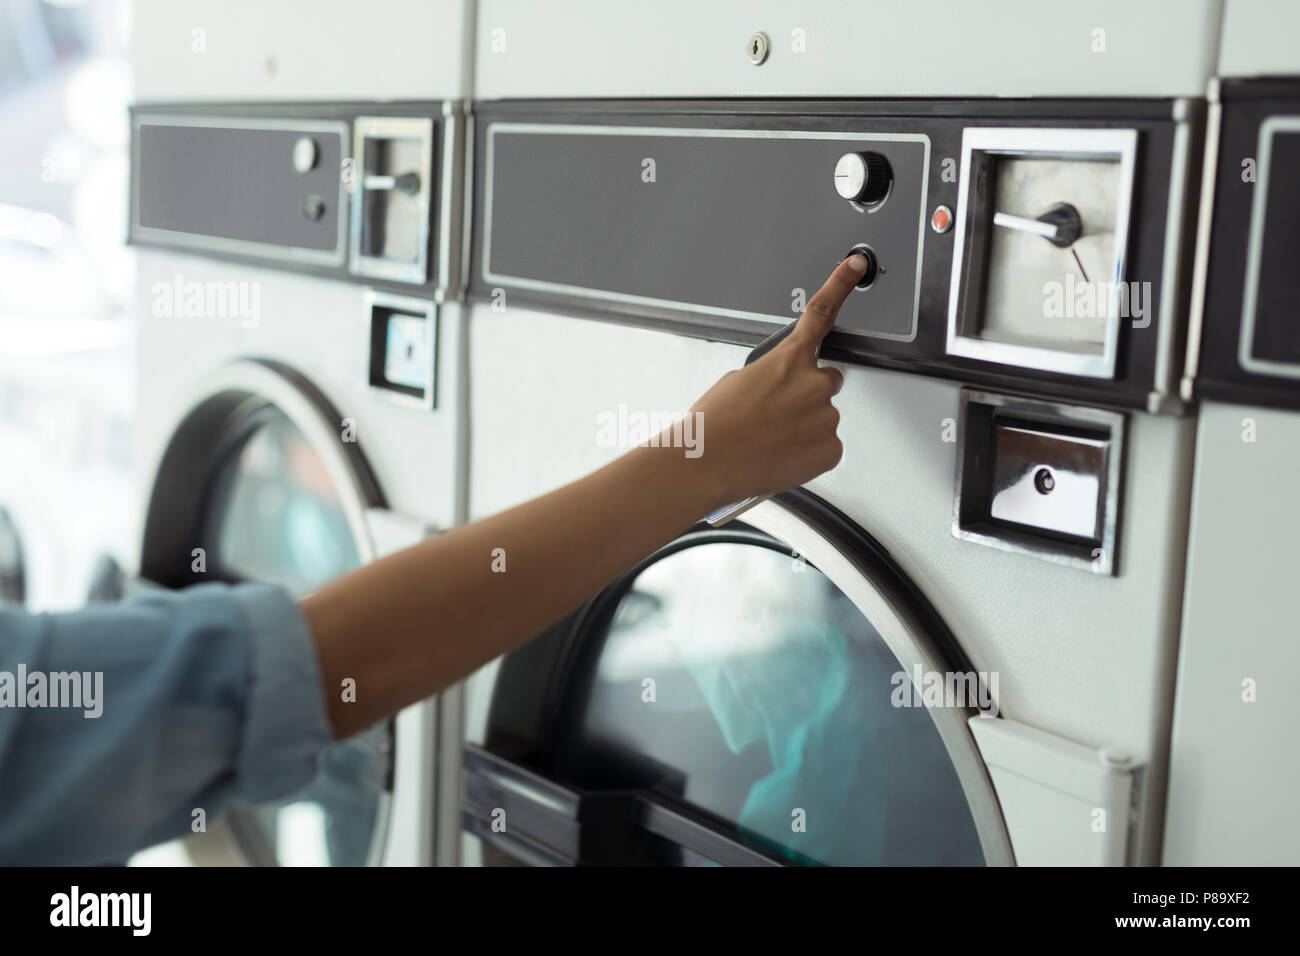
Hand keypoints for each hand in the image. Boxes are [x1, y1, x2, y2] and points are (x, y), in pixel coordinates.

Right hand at [687, 254, 865, 507]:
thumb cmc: (714, 425)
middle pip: (827, 382)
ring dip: (804, 427)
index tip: (856, 265)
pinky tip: (782, 456)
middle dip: (809, 394)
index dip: (840, 284)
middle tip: (779, 414)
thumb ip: (773, 374)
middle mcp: (814, 383)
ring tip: (771, 441)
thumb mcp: (738, 381)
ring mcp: (826, 417)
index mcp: (788, 359)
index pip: (821, 312)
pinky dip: (808, 453)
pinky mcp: (831, 449)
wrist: (707, 463)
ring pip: (823, 418)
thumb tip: (783, 388)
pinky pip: (826, 448)